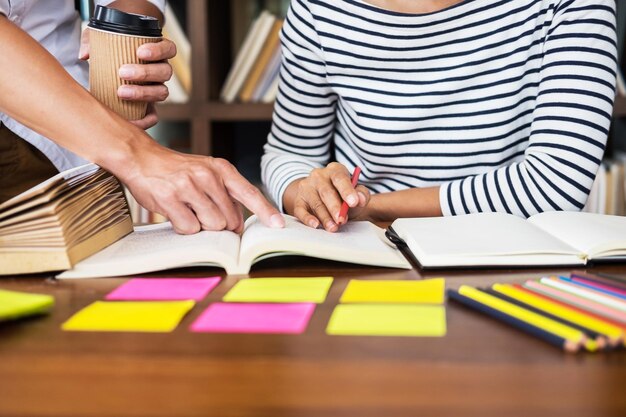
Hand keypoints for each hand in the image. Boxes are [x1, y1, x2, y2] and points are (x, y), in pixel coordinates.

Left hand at [79, 30, 175, 128]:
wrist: (104, 76)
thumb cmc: (108, 54)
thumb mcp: (99, 42)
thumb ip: (91, 41)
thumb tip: (85, 54)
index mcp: (156, 53)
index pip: (168, 49)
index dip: (159, 50)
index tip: (140, 52)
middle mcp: (160, 71)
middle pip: (165, 72)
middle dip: (145, 72)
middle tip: (122, 72)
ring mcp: (156, 89)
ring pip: (162, 92)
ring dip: (143, 93)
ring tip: (121, 92)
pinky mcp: (149, 108)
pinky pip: (153, 116)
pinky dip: (144, 120)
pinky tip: (130, 120)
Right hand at [119, 144, 284, 233]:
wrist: (141, 157)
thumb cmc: (177, 170)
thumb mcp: (206, 172)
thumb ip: (225, 193)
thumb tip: (240, 224)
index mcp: (221, 169)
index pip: (250, 193)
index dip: (266, 211)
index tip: (279, 226)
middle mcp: (207, 176)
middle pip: (229, 220)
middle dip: (219, 224)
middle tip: (203, 212)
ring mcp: (188, 187)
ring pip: (211, 225)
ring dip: (201, 226)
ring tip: (188, 209)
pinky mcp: (170, 198)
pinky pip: (189, 228)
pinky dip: (184, 227)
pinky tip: (175, 212)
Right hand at [284, 162, 369, 231]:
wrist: (325, 198)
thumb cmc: (344, 195)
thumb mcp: (355, 192)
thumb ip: (362, 194)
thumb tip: (361, 199)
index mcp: (335, 170)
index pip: (340, 178)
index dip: (347, 190)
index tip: (354, 203)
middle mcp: (319, 176)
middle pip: (326, 192)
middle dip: (335, 207)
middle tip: (342, 220)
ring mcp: (307, 187)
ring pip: (316, 203)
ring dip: (325, 217)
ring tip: (333, 228)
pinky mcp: (299, 200)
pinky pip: (301, 210)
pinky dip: (308, 218)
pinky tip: (315, 225)